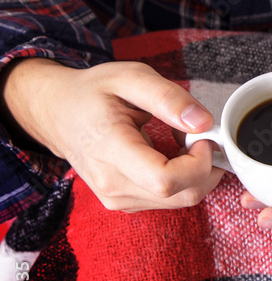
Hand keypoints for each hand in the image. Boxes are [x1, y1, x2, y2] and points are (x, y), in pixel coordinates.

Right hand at [0, 58, 224, 209]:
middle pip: (183, 195)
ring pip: (181, 200)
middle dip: (205, 167)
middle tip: (196, 136)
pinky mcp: (125, 203)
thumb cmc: (92, 93)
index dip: (198, 162)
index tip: (201, 136)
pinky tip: (170, 155)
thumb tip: (203, 122)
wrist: (58, 112)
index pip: (166, 180)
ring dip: (194, 172)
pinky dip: (182, 179)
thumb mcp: (130, 77)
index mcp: (110, 151)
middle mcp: (112, 185)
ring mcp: (118, 199)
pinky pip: (170, 200)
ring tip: (178, 140)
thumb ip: (168, 98)